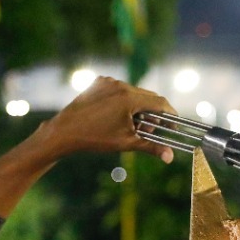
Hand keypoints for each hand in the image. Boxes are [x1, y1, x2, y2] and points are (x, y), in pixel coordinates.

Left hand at [38, 78, 175, 162]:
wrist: (65, 132)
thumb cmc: (96, 138)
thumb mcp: (126, 142)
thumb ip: (151, 147)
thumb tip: (170, 157)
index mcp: (129, 97)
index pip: (160, 102)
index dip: (170, 114)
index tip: (174, 124)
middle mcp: (120, 85)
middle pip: (147, 97)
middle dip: (153, 113)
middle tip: (153, 129)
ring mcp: (108, 82)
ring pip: (133, 93)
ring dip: (139, 107)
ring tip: (134, 125)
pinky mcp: (99, 83)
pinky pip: (119, 89)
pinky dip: (124, 101)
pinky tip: (119, 116)